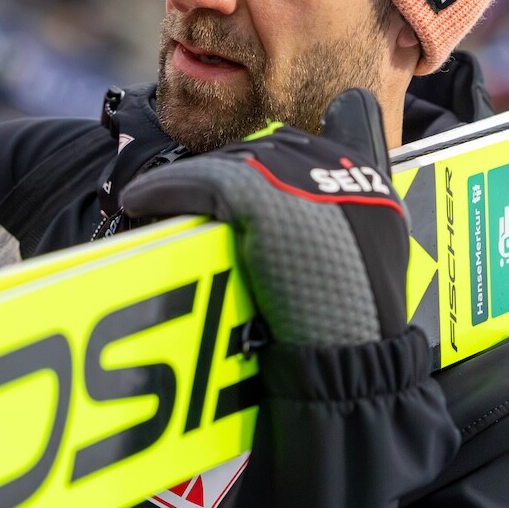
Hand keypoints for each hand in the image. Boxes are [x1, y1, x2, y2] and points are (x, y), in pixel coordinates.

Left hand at [122, 89, 407, 345]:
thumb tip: (278, 223)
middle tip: (191, 198)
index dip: (261, 168)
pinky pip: (199, 181)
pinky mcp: (258, 193)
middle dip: (225, 175)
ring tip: (160, 199)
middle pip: (263, 151)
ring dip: (193, 181)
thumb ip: (331, 229)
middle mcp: (338, 167)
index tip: (235, 183)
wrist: (350, 357)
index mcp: (369, 181)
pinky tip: (139, 200)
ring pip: (230, 163)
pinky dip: (165, 189)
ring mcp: (299, 177)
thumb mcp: (359, 263)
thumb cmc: (352, 327)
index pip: (302, 151)